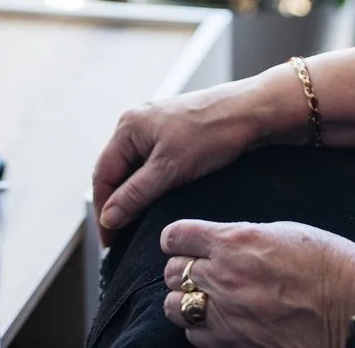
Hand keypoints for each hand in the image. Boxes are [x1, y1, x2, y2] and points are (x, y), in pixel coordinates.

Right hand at [91, 68, 307, 245]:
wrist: (252, 112)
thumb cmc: (211, 133)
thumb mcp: (169, 169)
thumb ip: (135, 194)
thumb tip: (108, 218)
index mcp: (128, 126)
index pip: (102, 175)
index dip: (103, 211)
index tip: (110, 241)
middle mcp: (137, 123)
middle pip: (116, 172)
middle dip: (116, 205)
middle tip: (122, 240)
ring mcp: (156, 127)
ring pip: (135, 169)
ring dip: (134, 196)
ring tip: (138, 226)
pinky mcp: (175, 133)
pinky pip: (153, 164)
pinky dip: (150, 185)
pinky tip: (158, 203)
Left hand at [161, 220, 354, 347]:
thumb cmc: (332, 266)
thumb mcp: (288, 232)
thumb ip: (248, 236)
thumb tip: (226, 242)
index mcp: (236, 242)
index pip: (176, 236)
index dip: (176, 239)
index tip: (181, 242)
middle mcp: (224, 277)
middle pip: (171, 272)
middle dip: (181, 268)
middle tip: (198, 270)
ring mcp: (228, 315)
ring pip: (174, 307)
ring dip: (185, 300)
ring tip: (204, 298)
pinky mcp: (236, 344)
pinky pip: (195, 336)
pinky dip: (201, 329)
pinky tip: (219, 322)